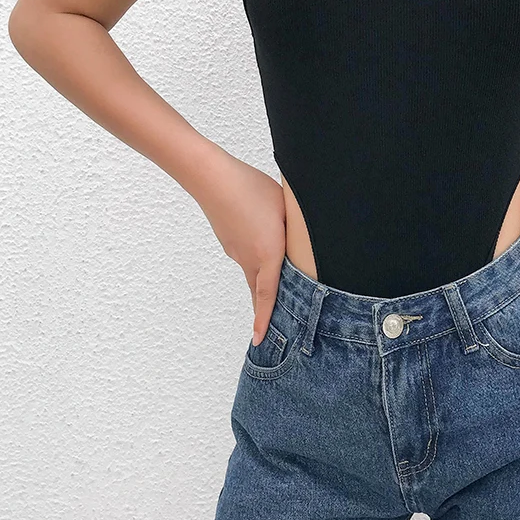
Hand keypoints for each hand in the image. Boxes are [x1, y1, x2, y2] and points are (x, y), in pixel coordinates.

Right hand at [192, 150, 286, 345]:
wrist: (213, 179)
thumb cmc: (253, 189)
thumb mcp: (286, 208)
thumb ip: (297, 231)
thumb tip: (306, 241)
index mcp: (267, 254)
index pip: (268, 296)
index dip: (264, 320)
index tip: (258, 341)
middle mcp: (249, 258)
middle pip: (259, 291)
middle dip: (264, 310)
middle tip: (270, 328)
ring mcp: (236, 250)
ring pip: (252, 272)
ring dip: (263, 281)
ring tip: (275, 280)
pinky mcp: (229, 241)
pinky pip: (245, 256)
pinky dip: (255, 259)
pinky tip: (261, 239)